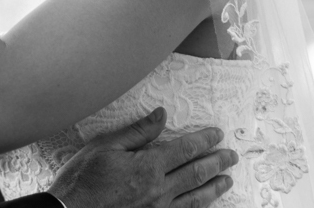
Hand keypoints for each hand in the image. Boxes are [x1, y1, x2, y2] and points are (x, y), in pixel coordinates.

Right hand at [48, 108, 237, 207]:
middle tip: (231, 155)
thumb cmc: (82, 179)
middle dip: (217, 162)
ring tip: (227, 180)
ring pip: (195, 198)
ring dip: (214, 187)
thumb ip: (138, 132)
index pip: (185, 149)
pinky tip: (204, 205)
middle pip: (196, 173)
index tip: (217, 134)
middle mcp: (159, 190)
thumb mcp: (105, 146)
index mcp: (148, 167)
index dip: (204, 140)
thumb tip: (161, 115)